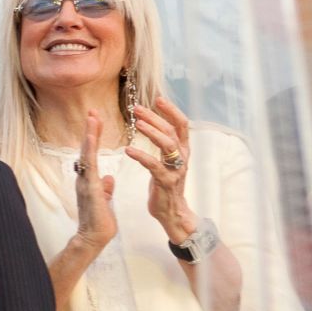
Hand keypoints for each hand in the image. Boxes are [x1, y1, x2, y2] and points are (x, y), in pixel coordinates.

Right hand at [73, 110, 116, 251]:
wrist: (94, 238)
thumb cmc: (99, 222)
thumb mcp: (104, 200)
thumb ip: (105, 188)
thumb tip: (109, 179)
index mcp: (90, 180)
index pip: (92, 154)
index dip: (94, 137)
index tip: (97, 120)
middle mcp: (84, 178)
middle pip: (86, 149)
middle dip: (90, 130)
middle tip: (92, 111)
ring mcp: (85, 182)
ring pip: (86, 154)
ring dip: (88, 135)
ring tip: (92, 117)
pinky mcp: (89, 188)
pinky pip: (89, 166)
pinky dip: (89, 150)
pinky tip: (91, 138)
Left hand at [126, 97, 196, 243]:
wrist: (171, 211)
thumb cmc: (165, 184)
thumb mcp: (167, 161)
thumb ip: (164, 144)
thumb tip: (156, 125)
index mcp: (183, 150)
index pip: (181, 124)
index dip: (171, 110)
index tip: (158, 99)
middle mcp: (183, 157)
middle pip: (172, 131)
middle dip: (155, 117)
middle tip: (137, 108)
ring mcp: (176, 170)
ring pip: (167, 145)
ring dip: (152, 132)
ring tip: (137, 124)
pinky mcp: (166, 182)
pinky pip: (154, 166)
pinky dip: (141, 156)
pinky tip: (128, 150)